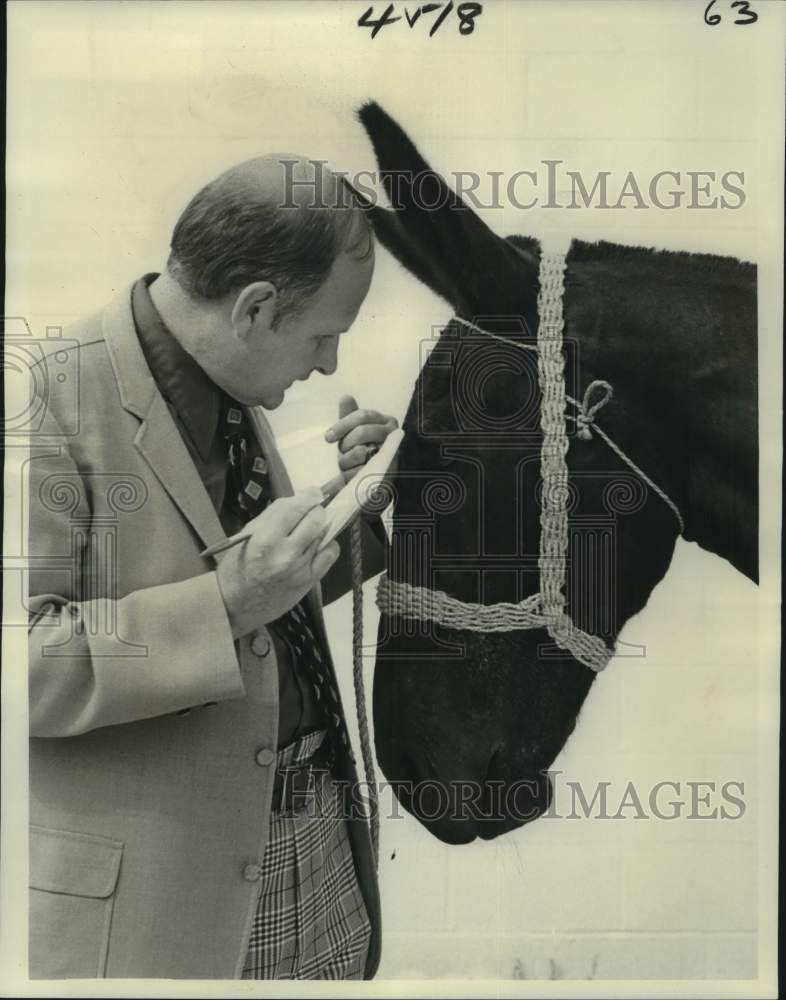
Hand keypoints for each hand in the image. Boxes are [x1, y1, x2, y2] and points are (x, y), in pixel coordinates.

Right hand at [215, 489, 339, 639]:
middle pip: (316, 518)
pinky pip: (330, 554)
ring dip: (320, 528)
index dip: (309, 496)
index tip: (314, 493)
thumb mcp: (248, 535)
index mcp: (265, 538)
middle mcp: (285, 553)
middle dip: (315, 511)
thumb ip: (274, 516)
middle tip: (310, 513)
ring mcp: (300, 568)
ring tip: (308, 531)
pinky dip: (327, 545)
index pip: (295, 507)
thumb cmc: (237, 567)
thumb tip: (301, 500)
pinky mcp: (309, 581)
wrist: (234, 605)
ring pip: (324, 534)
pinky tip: (316, 546)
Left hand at [324, 395, 398, 483]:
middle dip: (346, 443)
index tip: (328, 438)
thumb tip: (346, 397)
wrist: (373, 482)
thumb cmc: (363, 452)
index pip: (362, 415)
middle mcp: (393, 435)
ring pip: (359, 451)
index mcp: (386, 421)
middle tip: (342, 452)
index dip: (342, 425)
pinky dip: (350, 474)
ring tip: (349, 464)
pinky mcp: (386, 474)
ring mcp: (393, 455)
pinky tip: (352, 474)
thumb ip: (349, 416)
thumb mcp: (353, 433)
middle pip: (362, 431)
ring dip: (346, 460)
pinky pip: (359, 471)